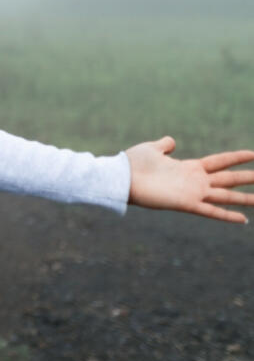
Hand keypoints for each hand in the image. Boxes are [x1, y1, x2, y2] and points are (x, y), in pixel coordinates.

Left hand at [126, 136, 253, 223]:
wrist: (120, 177)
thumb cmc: (133, 163)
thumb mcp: (152, 149)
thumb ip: (164, 145)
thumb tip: (171, 141)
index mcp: (189, 167)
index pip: (219, 161)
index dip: (236, 158)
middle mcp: (194, 180)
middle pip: (228, 178)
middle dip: (247, 177)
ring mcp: (192, 193)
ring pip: (225, 196)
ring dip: (244, 198)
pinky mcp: (185, 204)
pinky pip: (211, 211)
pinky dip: (227, 215)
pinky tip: (243, 220)